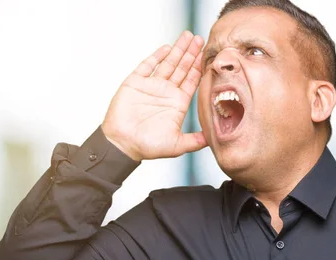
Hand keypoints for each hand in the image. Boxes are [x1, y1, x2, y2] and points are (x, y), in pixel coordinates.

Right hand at [102, 31, 206, 160]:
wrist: (123, 144)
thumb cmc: (149, 147)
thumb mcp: (177, 145)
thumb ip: (195, 141)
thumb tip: (213, 140)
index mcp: (178, 103)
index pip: (192, 81)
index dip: (200, 68)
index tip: (209, 56)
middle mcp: (166, 92)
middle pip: (182, 68)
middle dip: (191, 53)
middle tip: (201, 39)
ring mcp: (151, 86)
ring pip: (168, 63)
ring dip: (178, 50)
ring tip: (187, 35)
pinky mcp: (135, 82)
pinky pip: (147, 66)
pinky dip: (157, 56)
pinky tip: (167, 48)